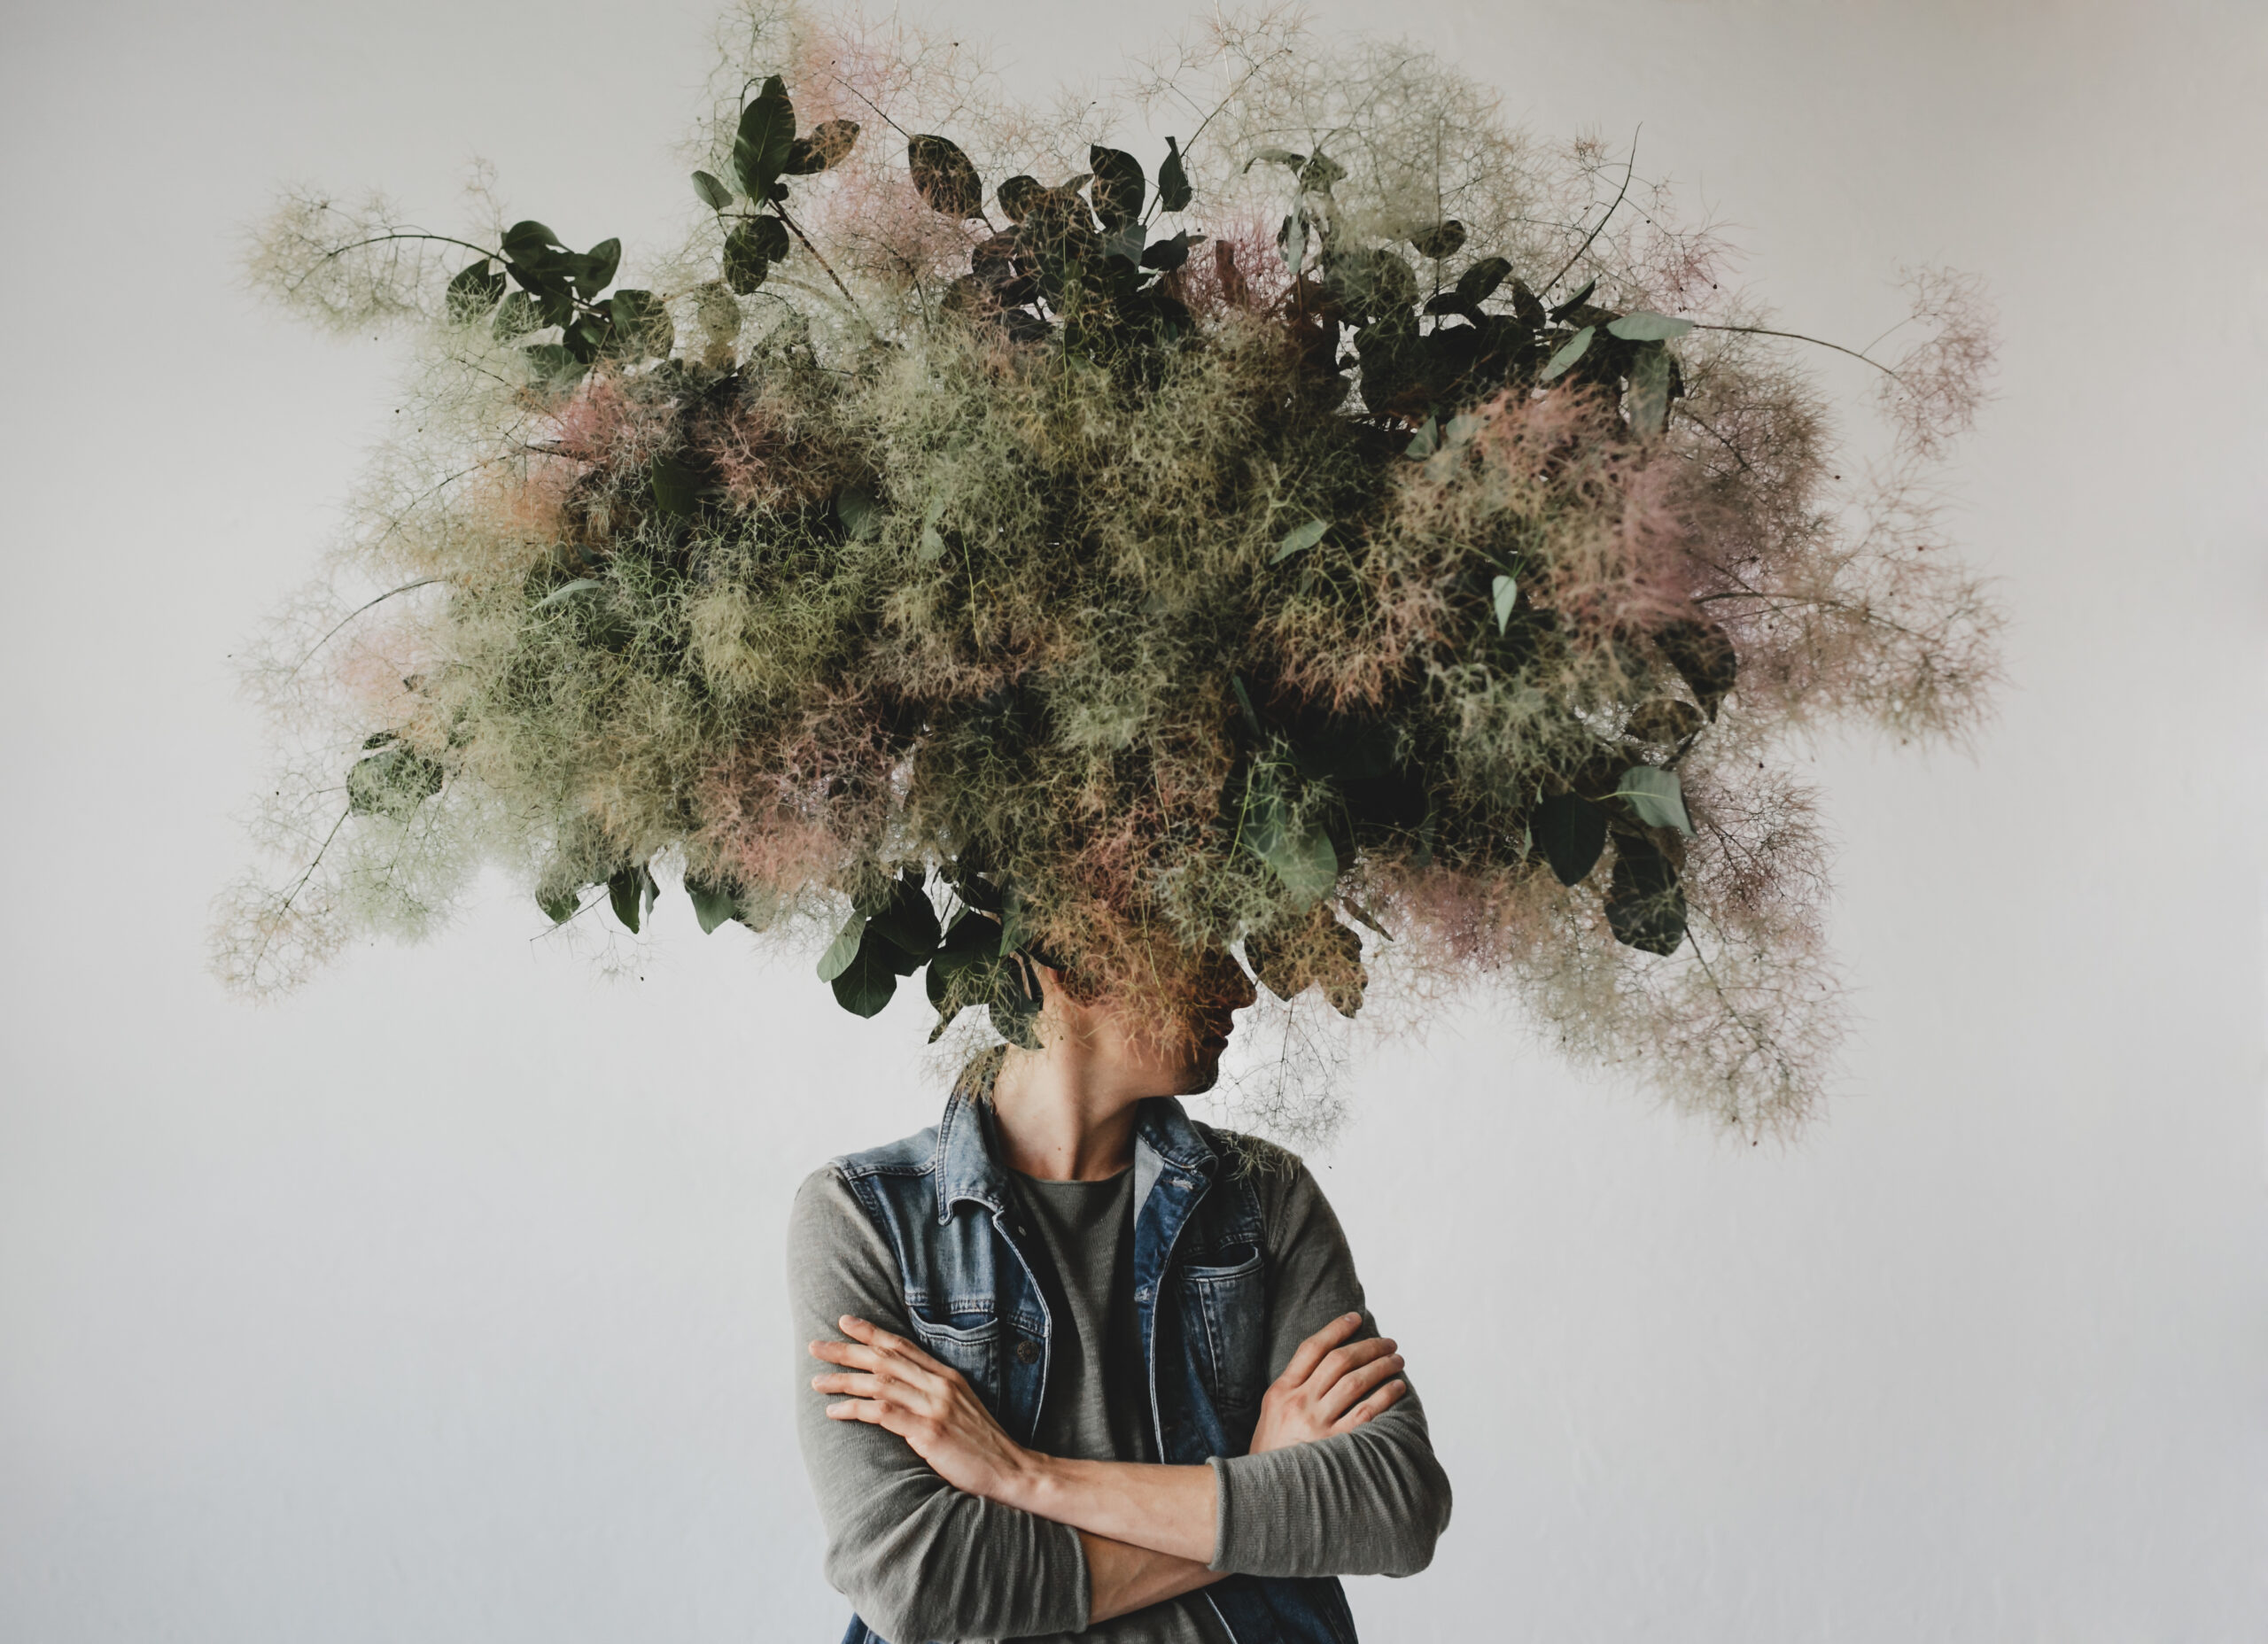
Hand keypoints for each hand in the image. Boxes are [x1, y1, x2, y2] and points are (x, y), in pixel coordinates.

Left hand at [810, 1315, 1038, 1501]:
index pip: (902, 1346)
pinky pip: (882, 1413)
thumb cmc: (982, 1445)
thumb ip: (934, 1393)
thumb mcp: (962, 1407)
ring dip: (843, 1380)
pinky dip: (854, 1409)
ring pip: (878, 1383)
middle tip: (815, 1346)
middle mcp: (939, 1385)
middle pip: (884, 1358)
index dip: (872, 1331)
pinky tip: (834, 1411)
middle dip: (846, 1350)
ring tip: (816, 1381)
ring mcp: (934, 1407)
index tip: (845, 1321)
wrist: (1009, 1470)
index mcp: (947, 1376)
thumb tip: (902, 1387)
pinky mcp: (928, 1431)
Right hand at [1249, 1311, 1407, 1454]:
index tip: (1356, 1318)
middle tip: (1389, 1343)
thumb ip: (1293, 1389)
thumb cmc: (1271, 1452)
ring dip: (1381, 1366)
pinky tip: (1397, 1388)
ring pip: (1355, 1382)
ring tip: (1397, 1360)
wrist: (1263, 1493)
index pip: (1312, 1348)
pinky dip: (1385, 1396)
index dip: (1336, 1328)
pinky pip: (1366, 1412)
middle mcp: (1299, 1403)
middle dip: (1368, 1346)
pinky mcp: (1335, 1445)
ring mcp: (1317, 1424)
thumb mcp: (1271, 1413)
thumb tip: (1328, 1365)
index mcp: (1281, 1391)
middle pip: (1339, 1361)